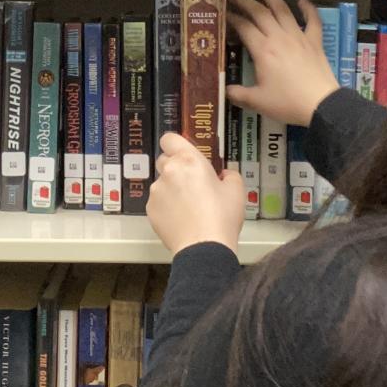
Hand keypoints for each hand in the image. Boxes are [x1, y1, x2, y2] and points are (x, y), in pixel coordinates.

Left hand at [146, 133, 244, 256]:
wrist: (204, 247)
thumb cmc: (221, 216)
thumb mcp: (236, 190)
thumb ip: (229, 175)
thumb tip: (223, 175)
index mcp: (189, 160)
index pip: (169, 139)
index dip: (176, 145)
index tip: (184, 154)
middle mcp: (169, 171)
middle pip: (164, 160)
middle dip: (175, 168)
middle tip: (191, 183)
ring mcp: (156, 191)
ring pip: (161, 183)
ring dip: (171, 189)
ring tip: (189, 208)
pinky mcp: (150, 210)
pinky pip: (158, 202)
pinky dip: (166, 207)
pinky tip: (181, 219)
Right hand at [227, 0, 338, 125]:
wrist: (321, 105)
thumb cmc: (287, 103)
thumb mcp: (257, 101)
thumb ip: (238, 94)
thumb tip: (224, 90)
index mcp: (263, 50)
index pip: (244, 27)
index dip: (232, 18)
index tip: (224, 14)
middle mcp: (279, 37)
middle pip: (260, 13)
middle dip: (245, 2)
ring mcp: (298, 37)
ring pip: (283, 10)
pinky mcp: (314, 42)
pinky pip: (312, 21)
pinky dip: (308, 8)